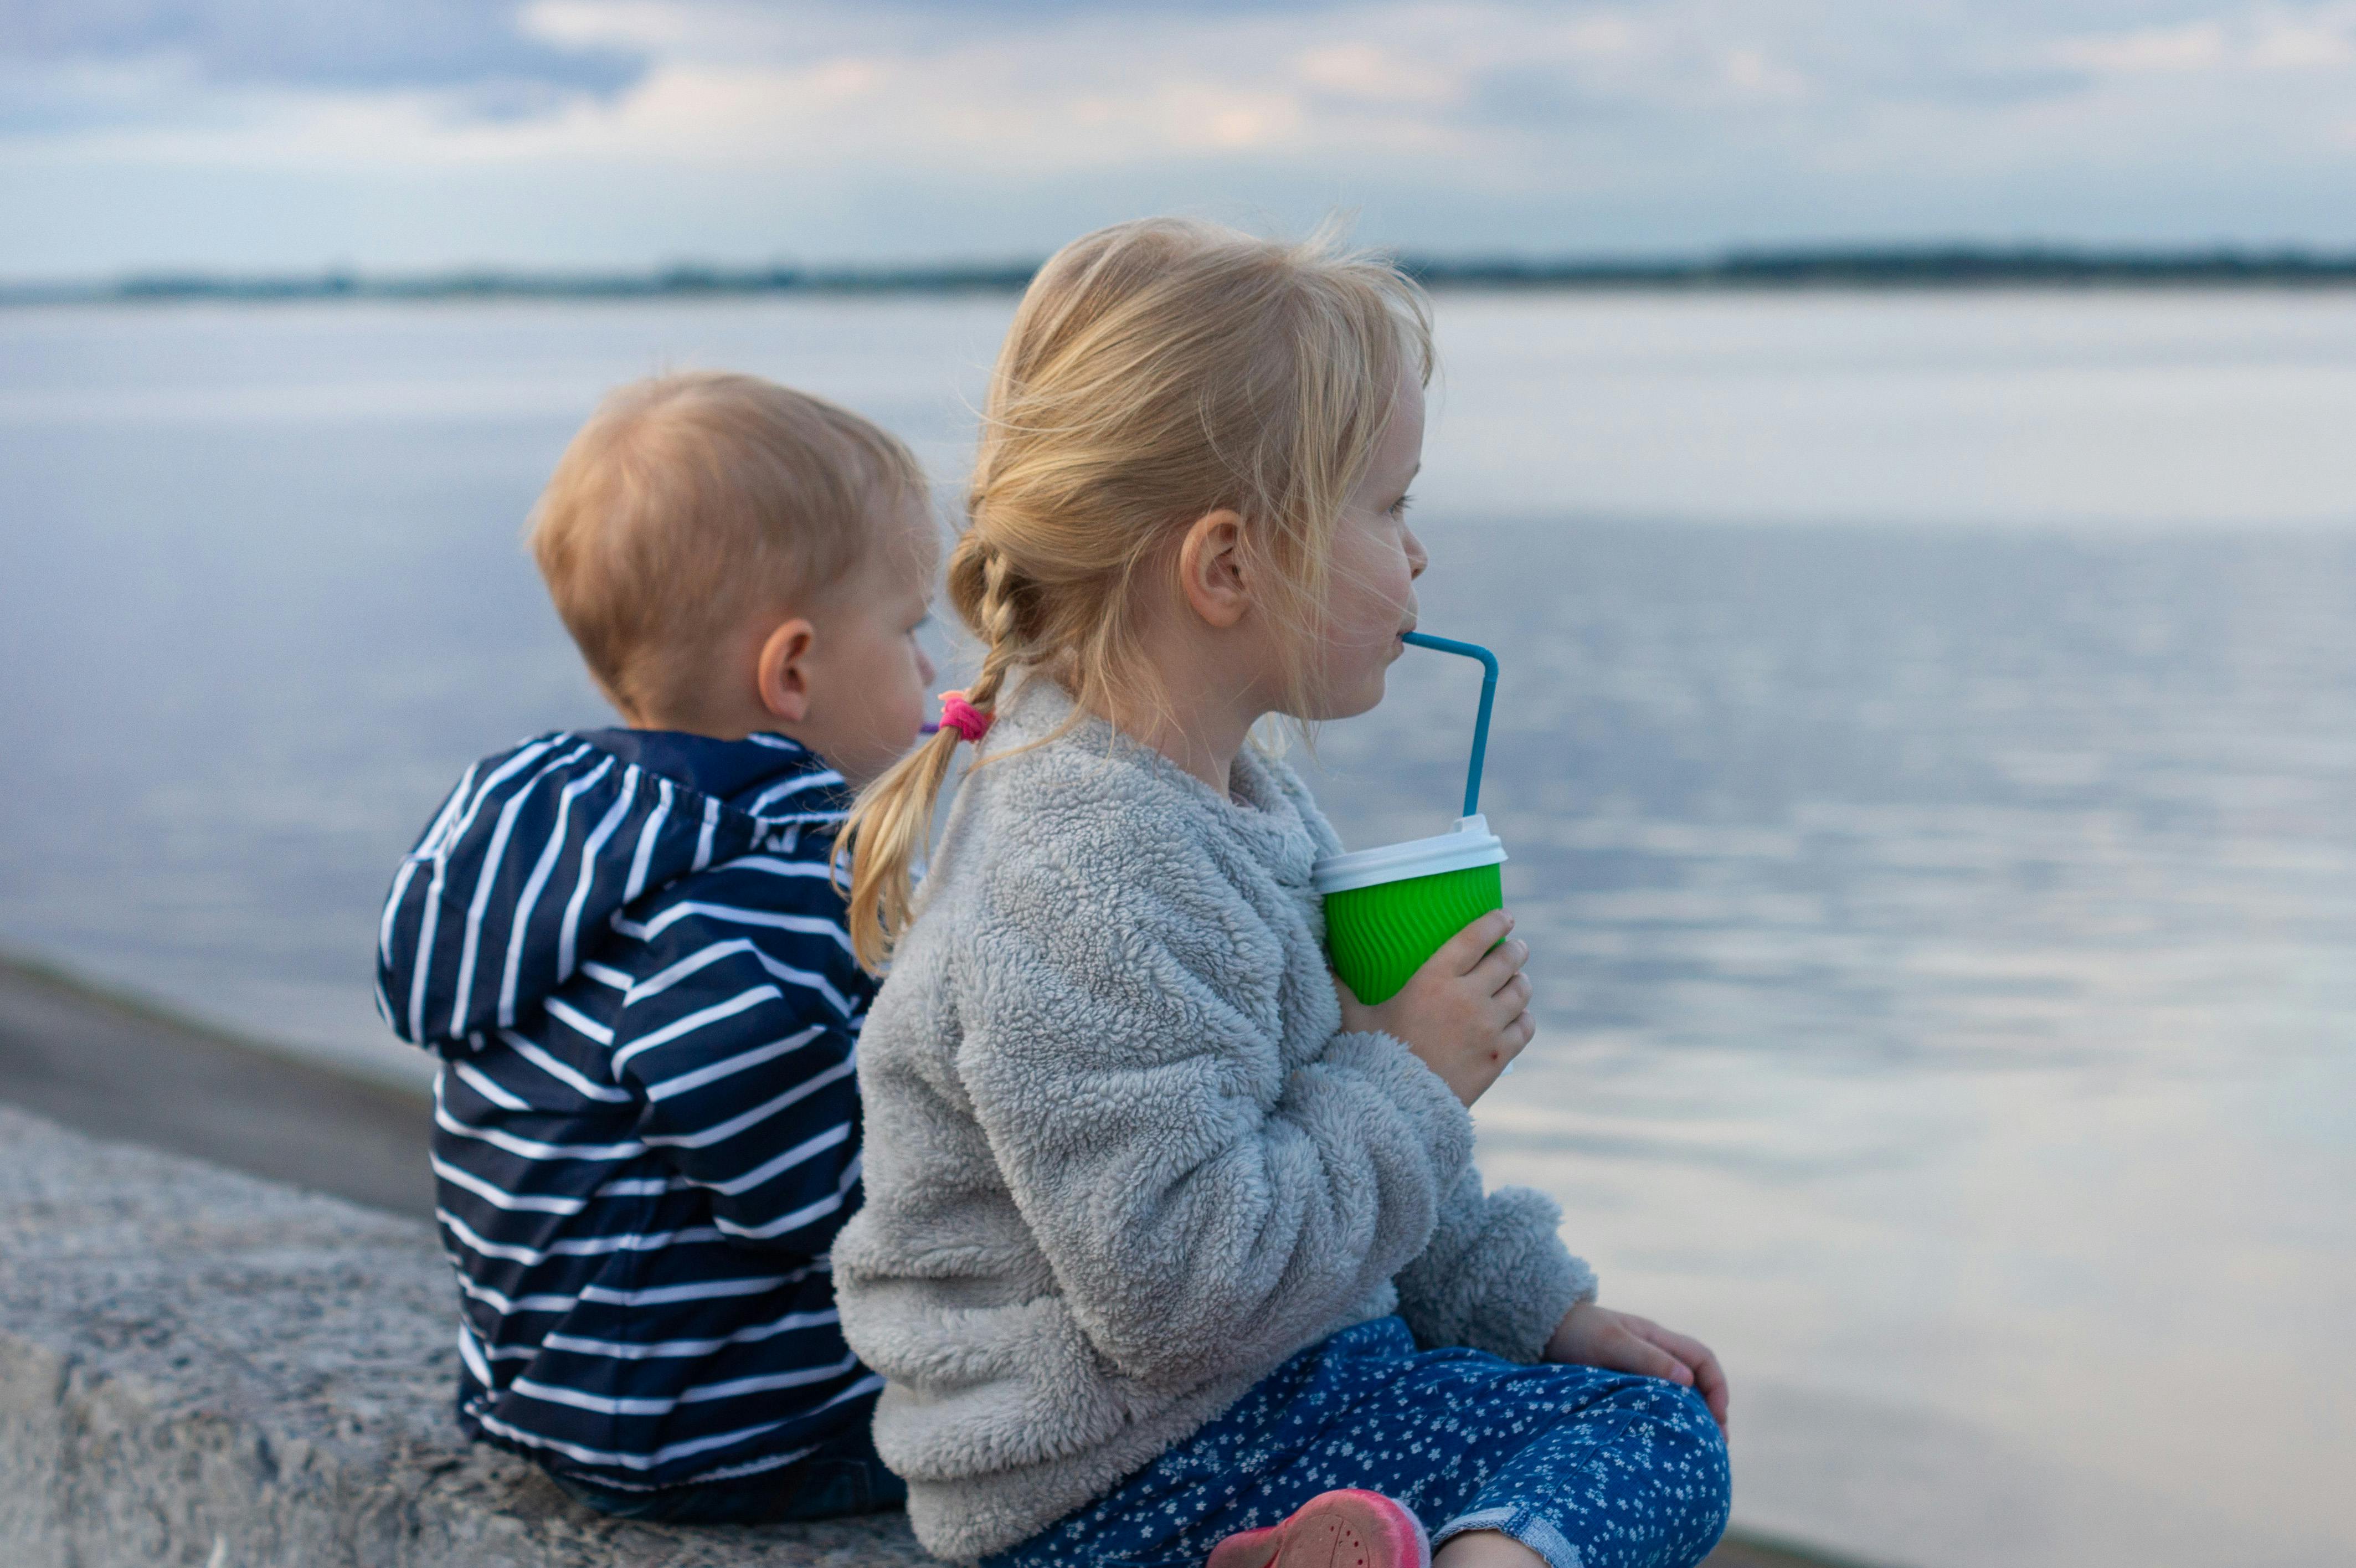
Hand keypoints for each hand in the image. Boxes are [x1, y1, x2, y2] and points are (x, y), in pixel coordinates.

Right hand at [1336, 908, 1532, 1105]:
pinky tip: (1518, 1017)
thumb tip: (1322, 965)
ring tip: (1516, 980)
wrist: (1397, 1108)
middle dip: (1516, 949)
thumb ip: (1341, 988)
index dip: (1495, 922)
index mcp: (1434, 979)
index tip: (1504, 917)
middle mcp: (1467, 997)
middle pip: (1508, 960)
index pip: (1476, 937)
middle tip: (1515, 948)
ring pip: (1521, 991)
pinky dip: (1524, 1018)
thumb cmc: (1371, 1058)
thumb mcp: (1352, 1018)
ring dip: (1521, 982)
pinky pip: (1525, 1026)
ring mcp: (1488, 1027)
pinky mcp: (1498, 1056)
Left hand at [1545, 1302, 1729, 1432]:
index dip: (1717, 1387)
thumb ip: (1647, 1359)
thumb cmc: (1576, 1332)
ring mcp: (1638, 1368)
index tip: (1719, 1419)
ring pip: (1676, 1394)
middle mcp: (1653, 1352)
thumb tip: (1688, 1383)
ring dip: (1690, 1417)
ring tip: (1696, 1450)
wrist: (1538, 1328)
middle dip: (1711, 1409)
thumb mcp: (1611, 1343)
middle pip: (1696, 1380)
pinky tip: (1662, 1442)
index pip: (1703, 1359)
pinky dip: (1665, 1419)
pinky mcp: (1621, 1384)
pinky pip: (1653, 1402)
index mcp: (1657, 1337)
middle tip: (1715, 1446)